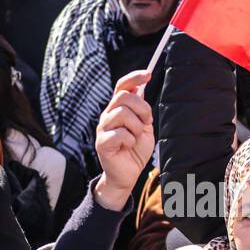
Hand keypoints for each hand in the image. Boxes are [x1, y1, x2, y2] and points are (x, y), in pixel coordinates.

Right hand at [94, 79, 153, 209]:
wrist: (128, 175)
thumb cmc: (135, 150)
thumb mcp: (144, 127)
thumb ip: (141, 110)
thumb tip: (141, 89)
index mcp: (117, 109)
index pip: (121, 86)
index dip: (134, 77)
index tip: (148, 74)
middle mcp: (107, 115)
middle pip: (123, 97)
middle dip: (141, 108)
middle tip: (147, 122)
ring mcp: (103, 129)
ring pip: (122, 113)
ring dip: (136, 126)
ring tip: (136, 137)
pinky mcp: (101, 143)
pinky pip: (120, 133)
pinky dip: (130, 140)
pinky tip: (128, 146)